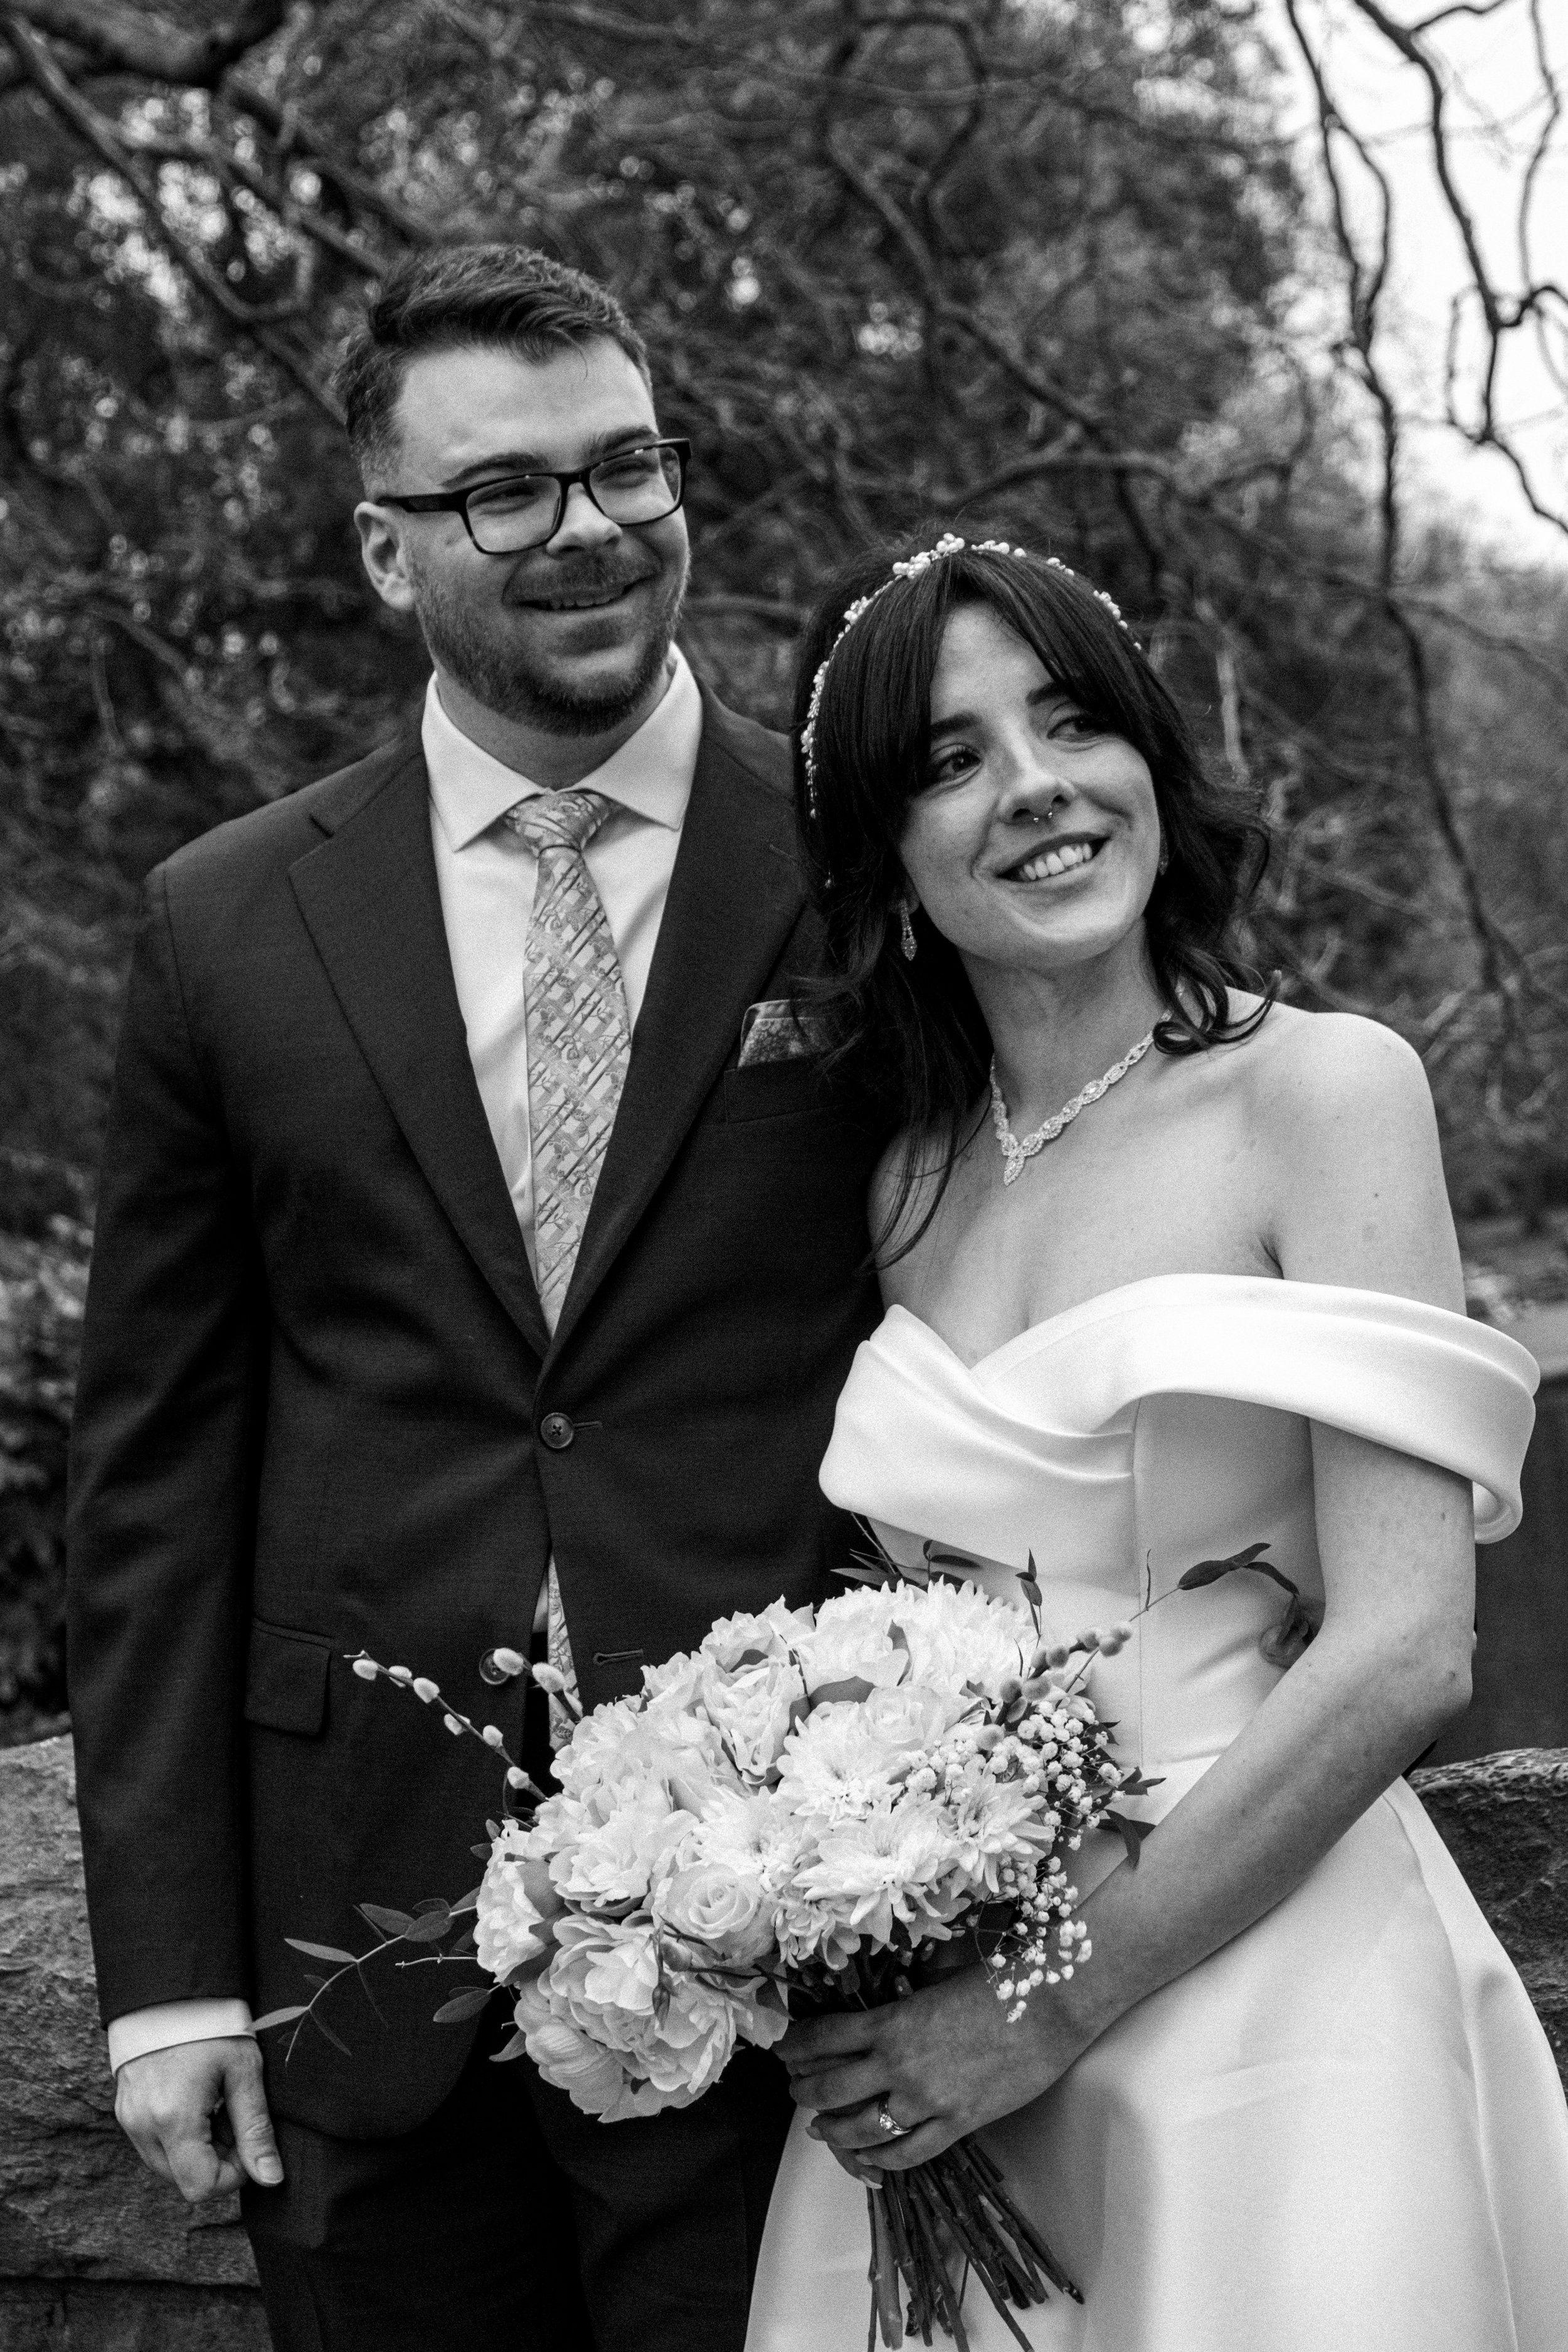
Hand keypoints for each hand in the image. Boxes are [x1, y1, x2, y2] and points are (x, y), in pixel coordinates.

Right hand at [115, 2036, 283, 2203]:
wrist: (171, 1988)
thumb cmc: (214, 2025)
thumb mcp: (244, 2072)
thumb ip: (255, 2129)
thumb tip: (271, 2179)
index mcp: (172, 2118)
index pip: (201, 2187)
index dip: (233, 2175)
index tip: (247, 2140)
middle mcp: (142, 2126)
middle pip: (184, 2180)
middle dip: (215, 2161)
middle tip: (232, 2116)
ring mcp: (129, 2120)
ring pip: (167, 2166)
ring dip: (196, 2151)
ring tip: (214, 2106)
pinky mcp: (124, 2111)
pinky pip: (153, 2145)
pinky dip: (177, 2137)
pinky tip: (194, 2101)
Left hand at [780, 1963, 1088, 2177]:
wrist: (1050, 2004)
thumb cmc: (996, 1980)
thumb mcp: (934, 1981)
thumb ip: (900, 2004)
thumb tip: (874, 2014)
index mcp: (891, 2020)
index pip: (824, 2037)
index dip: (796, 2046)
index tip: (784, 2051)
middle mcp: (899, 2064)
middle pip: (830, 2088)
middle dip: (803, 2091)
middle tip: (795, 2090)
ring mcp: (926, 2099)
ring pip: (860, 2128)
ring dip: (833, 2130)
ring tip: (821, 2129)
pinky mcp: (957, 2124)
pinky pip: (907, 2153)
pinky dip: (880, 2159)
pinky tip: (869, 2158)